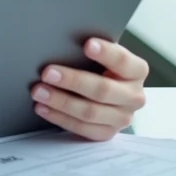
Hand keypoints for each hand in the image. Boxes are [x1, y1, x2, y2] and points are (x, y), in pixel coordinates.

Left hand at [30, 38, 147, 140]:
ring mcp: (122, 117)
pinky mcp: (108, 132)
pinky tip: (43, 108)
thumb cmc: (99, 67)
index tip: (87, 45)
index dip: (106, 53)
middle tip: (47, 72)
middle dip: (73, 81)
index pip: (123, 61)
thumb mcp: (101, 55)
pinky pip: (83, 129)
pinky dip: (60, 118)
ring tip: (39, 91)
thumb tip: (60, 43)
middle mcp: (134, 96)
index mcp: (136, 71)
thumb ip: (90, 50)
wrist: (106, 92)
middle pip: (103, 90)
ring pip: (91, 112)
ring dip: (61, 102)